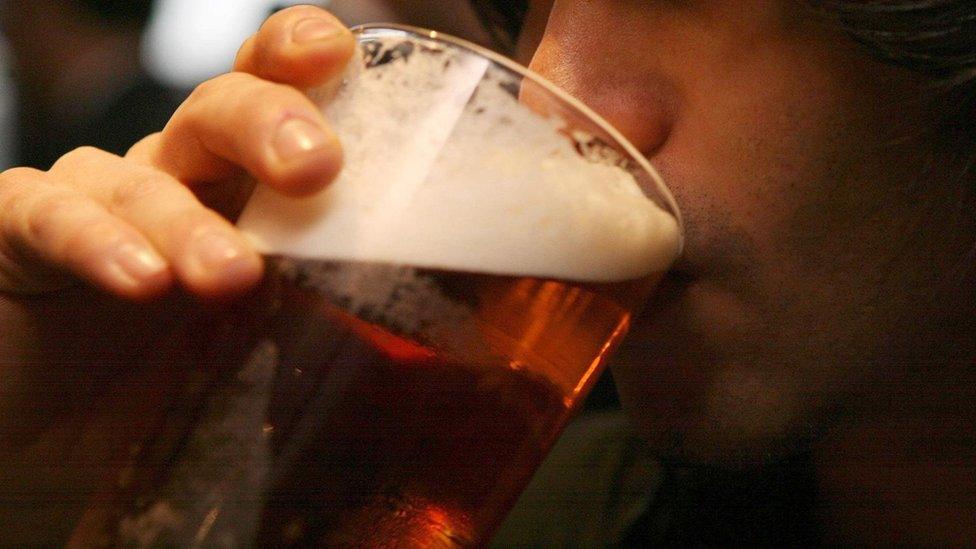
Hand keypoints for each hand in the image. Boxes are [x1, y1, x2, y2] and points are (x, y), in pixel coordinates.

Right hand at [0, 6, 355, 540]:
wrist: (59, 424)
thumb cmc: (182, 376)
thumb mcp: (281, 345)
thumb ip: (357, 324)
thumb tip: (474, 331)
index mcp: (244, 187)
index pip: (275, 95)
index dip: (300, 59)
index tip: (338, 56)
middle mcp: (176, 175)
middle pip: (218, 109)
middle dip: (266, 121)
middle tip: (316, 168)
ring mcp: (96, 197)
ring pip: (142, 169)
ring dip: (190, 219)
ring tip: (232, 276)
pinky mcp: (18, 234)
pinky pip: (46, 214)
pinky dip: (94, 240)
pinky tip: (138, 279)